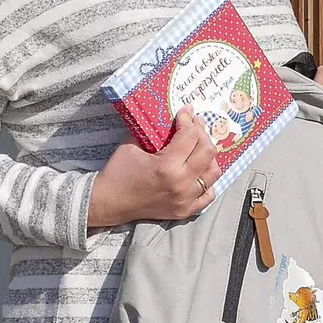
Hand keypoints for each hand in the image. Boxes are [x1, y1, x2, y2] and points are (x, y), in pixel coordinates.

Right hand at [87, 107, 220, 228]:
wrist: (109, 203)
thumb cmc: (118, 172)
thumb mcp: (132, 144)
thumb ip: (154, 131)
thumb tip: (170, 118)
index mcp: (167, 166)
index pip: (190, 135)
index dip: (188, 119)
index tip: (185, 112)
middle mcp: (181, 183)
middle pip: (207, 151)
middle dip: (201, 132)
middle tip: (193, 125)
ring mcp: (185, 199)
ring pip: (213, 172)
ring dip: (208, 156)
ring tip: (198, 147)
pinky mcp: (185, 210)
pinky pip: (209, 195)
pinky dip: (207, 181)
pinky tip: (199, 171)